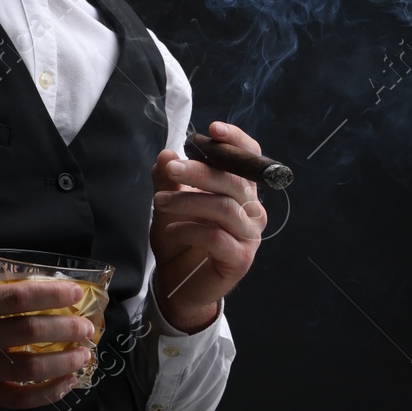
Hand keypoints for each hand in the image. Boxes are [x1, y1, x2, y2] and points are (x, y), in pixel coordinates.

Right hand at [0, 278, 96, 410]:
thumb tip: (24, 290)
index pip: (20, 297)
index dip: (52, 294)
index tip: (74, 293)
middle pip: (34, 333)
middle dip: (68, 329)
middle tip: (86, 327)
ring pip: (33, 368)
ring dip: (65, 361)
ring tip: (83, 354)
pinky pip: (21, 398)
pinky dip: (48, 393)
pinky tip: (66, 383)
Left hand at [149, 120, 266, 331]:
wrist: (178, 281)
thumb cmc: (180, 236)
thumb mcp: (167, 201)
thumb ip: (167, 178)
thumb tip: (166, 154)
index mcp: (240, 189)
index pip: (249, 158)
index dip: (235, 140)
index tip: (212, 129)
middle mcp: (252, 210)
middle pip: (233, 181)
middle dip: (200, 171)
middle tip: (171, 168)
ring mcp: (249, 236)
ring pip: (224, 208)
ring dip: (188, 200)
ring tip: (160, 202)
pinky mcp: (240, 259)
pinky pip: (216, 237)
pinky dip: (190, 229)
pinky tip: (172, 229)